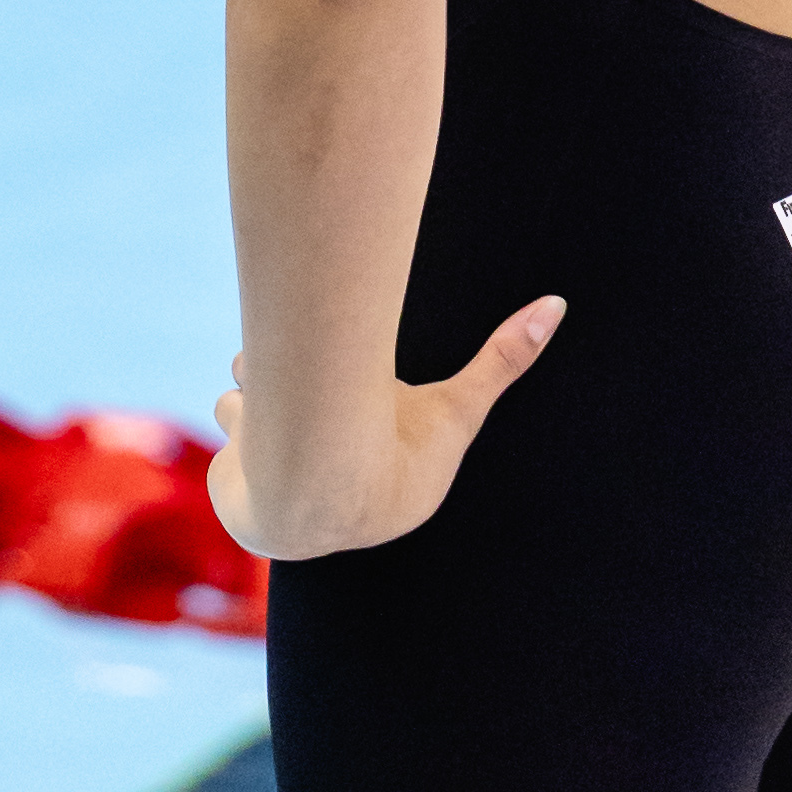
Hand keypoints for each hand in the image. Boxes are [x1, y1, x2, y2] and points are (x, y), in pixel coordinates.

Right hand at [205, 299, 563, 562]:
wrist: (321, 487)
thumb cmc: (397, 455)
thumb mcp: (459, 402)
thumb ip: (505, 358)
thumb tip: (557, 304)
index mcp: (371, 471)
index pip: (358, 417)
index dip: (359, 394)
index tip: (364, 391)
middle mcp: (324, 479)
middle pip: (306, 399)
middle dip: (305, 380)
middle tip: (320, 377)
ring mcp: (274, 478)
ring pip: (267, 400)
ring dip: (274, 391)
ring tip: (293, 398)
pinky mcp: (233, 479)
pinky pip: (235, 413)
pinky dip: (245, 410)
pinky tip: (262, 418)